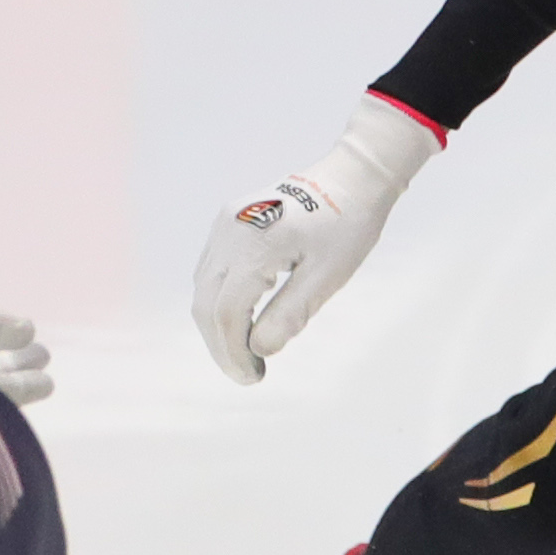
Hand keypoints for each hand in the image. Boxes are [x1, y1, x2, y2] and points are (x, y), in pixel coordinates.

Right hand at [191, 95, 440, 384]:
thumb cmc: (347, 226)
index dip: (234, 353)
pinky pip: (211, 270)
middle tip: (248, 373)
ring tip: (247, 351)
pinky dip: (221, 301)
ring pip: (203, 288)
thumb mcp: (327, 277)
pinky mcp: (228, 222)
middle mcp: (230, 231)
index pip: (227, 313)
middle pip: (206, 304)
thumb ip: (290, 315)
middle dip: (221, 345)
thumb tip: (257, 349)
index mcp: (255, 244)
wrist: (351, 177)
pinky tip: (245, 319)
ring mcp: (225, 224)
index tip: (254, 377)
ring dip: (218, 325)